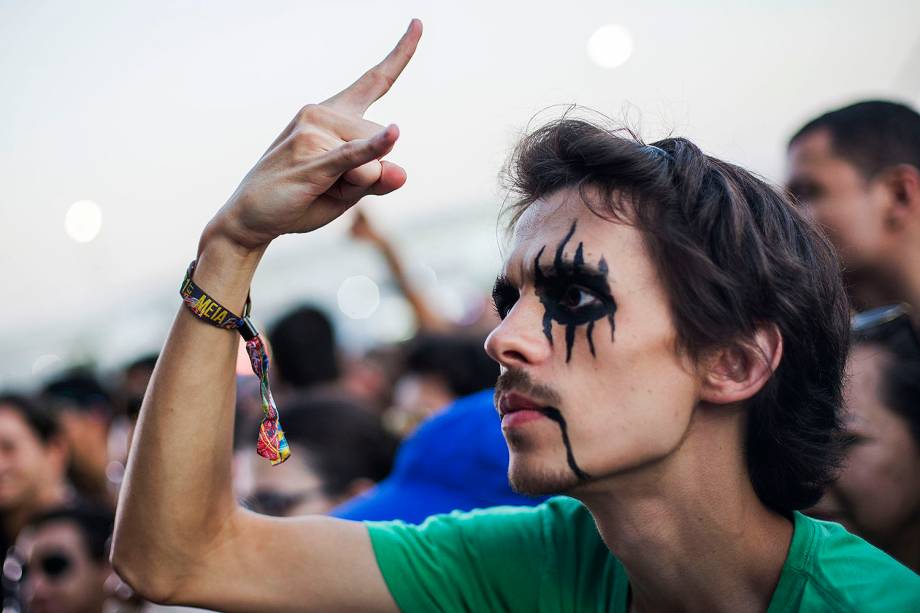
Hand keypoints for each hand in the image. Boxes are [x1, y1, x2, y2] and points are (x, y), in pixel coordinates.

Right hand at [205, 20, 421, 251]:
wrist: (251, 219)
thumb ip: (378, 180)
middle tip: (328, 186)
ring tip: (317, 188)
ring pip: (372, 160)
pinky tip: (393, 134)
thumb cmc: (303, 200)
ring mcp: (314, 133)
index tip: (418, 23)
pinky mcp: (313, 160)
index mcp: (334, 115)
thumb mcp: (348, 191)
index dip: (400, 54)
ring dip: (356, 186)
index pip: (375, 80)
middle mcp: (322, 114)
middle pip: (382, 140)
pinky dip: (374, 151)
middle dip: (370, 174)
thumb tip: (400, 172)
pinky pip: (355, 155)